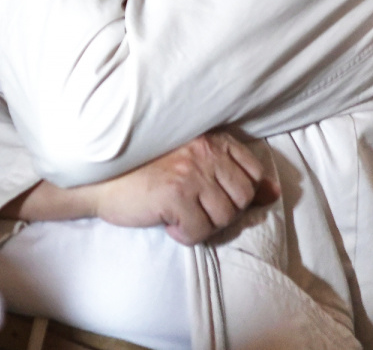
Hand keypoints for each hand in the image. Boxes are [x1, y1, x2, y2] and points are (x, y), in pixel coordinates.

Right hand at [90, 131, 278, 245]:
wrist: (98, 178)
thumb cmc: (142, 169)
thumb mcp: (190, 162)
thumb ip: (232, 172)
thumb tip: (274, 193)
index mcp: (209, 138)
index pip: (252, 170)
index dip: (242, 192)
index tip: (219, 198)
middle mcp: (204, 151)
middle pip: (243, 197)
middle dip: (223, 212)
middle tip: (196, 210)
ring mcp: (190, 172)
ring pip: (224, 217)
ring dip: (203, 224)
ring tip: (179, 214)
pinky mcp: (175, 195)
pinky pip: (199, 232)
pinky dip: (184, 234)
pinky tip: (167, 221)